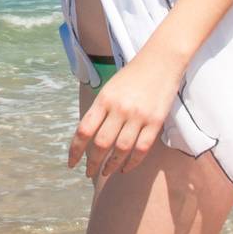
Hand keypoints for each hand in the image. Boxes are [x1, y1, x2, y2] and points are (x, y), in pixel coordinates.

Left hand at [67, 52, 181, 178]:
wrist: (161, 61)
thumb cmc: (132, 76)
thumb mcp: (109, 89)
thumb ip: (99, 111)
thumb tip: (88, 139)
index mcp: (104, 99)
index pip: (84, 130)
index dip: (75, 150)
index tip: (71, 163)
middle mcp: (119, 108)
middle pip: (101, 143)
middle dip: (92, 162)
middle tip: (89, 172)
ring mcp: (138, 116)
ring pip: (121, 149)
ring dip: (111, 165)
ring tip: (106, 172)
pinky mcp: (156, 121)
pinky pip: (142, 148)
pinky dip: (132, 162)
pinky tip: (125, 168)